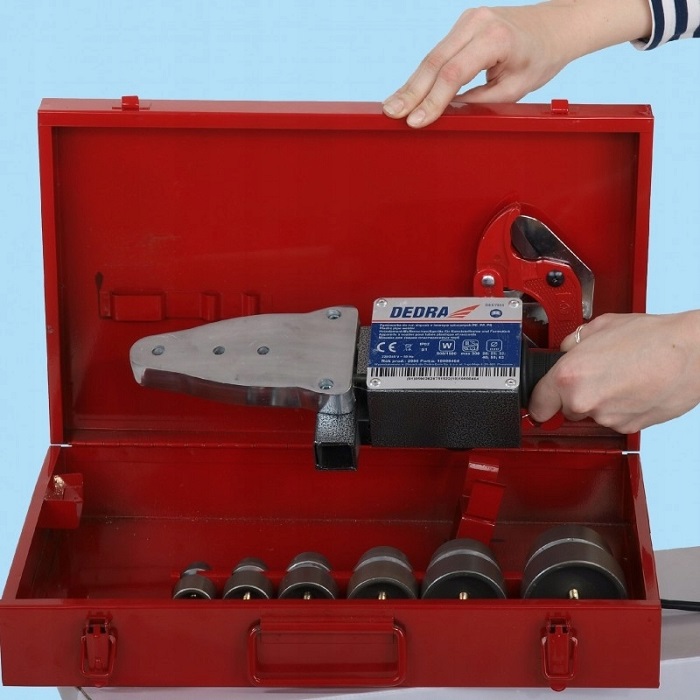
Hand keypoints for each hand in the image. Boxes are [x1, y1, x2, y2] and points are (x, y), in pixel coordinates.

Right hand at [383, 0, 652, 127]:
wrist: (553, 27)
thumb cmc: (539, 58)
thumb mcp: (514, 88)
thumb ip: (479, 102)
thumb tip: (447, 116)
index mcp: (497, 37)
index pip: (455, 72)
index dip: (432, 100)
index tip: (416, 121)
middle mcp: (478, 22)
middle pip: (435, 61)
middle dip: (412, 92)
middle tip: (391, 113)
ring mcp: (468, 20)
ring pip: (432, 57)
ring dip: (411, 85)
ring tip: (392, 107)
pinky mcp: (462, 26)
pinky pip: (437, 53)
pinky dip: (422, 75)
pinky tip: (407, 93)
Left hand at [529, 311, 699, 432]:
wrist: (692, 355)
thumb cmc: (653, 338)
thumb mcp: (600, 327)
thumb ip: (573, 342)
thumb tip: (566, 349)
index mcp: (569, 376)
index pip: (537, 403)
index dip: (539, 401)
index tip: (540, 402)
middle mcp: (583, 401)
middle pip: (565, 408)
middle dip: (575, 394)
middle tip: (598, 374)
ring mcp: (606, 417)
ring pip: (591, 414)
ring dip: (600, 400)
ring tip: (621, 376)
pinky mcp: (627, 427)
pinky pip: (613, 419)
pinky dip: (620, 407)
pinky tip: (633, 388)